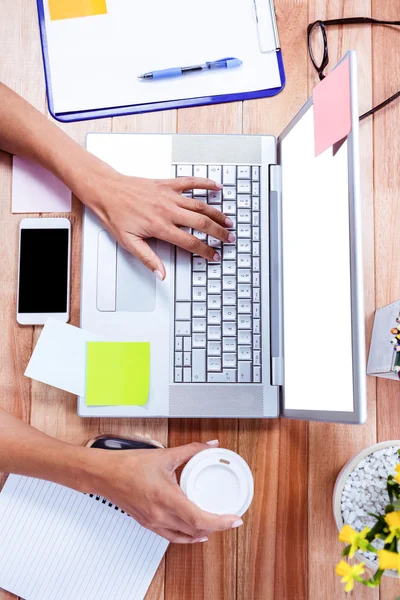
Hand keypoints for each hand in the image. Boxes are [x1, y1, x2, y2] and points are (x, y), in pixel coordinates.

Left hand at [79, 166, 233, 279]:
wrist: (106, 191)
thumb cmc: (115, 215)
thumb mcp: (128, 243)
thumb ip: (148, 258)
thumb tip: (160, 274)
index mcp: (160, 227)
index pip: (190, 242)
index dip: (205, 251)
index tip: (214, 255)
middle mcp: (167, 210)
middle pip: (201, 223)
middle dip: (218, 232)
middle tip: (229, 239)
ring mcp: (169, 196)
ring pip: (200, 205)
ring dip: (217, 213)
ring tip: (228, 221)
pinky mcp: (167, 184)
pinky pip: (190, 182)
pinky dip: (205, 184)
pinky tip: (216, 187)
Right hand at [87, 440, 242, 542]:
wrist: (104, 474)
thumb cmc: (128, 465)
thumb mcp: (165, 455)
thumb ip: (191, 450)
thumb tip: (210, 446)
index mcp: (166, 498)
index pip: (199, 519)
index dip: (220, 522)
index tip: (233, 519)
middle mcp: (160, 515)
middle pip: (195, 531)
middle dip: (216, 527)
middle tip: (229, 518)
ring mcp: (153, 522)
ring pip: (184, 537)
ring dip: (202, 533)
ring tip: (215, 524)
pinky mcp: (147, 523)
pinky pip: (171, 536)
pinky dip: (186, 536)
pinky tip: (193, 531)